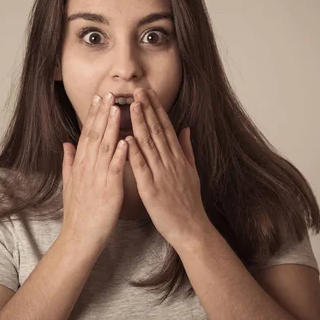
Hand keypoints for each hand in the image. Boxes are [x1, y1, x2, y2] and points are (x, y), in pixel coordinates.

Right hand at [61, 93, 126, 248]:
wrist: (79, 237)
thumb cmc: (78, 212)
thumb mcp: (70, 183)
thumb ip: (69, 161)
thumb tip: (66, 143)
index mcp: (81, 165)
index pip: (87, 134)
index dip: (93, 115)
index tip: (99, 98)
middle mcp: (87, 168)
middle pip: (94, 135)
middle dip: (102, 113)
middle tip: (108, 93)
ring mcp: (97, 178)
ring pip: (104, 148)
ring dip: (111, 127)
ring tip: (117, 109)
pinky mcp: (108, 190)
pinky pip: (114, 169)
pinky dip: (119, 154)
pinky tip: (124, 141)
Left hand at [124, 88, 210, 249]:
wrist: (192, 229)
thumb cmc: (189, 203)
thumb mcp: (192, 172)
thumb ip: (187, 149)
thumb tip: (185, 129)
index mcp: (178, 158)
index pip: (165, 127)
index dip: (157, 109)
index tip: (148, 92)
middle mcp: (171, 162)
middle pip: (158, 131)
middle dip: (148, 109)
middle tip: (138, 90)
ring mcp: (162, 175)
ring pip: (150, 145)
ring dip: (141, 124)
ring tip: (133, 106)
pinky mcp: (152, 190)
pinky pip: (142, 168)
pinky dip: (135, 153)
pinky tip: (128, 139)